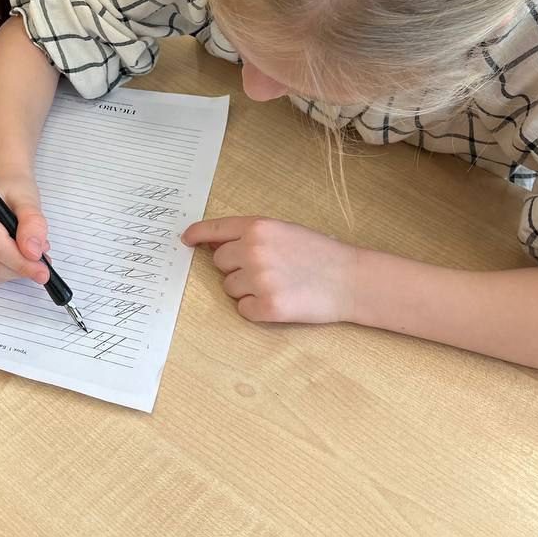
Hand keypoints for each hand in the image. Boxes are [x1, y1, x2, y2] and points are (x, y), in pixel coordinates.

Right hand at [0, 172, 50, 283]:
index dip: (19, 260)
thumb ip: (32, 223)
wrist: (4, 185)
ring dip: (14, 272)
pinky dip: (7, 271)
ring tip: (32, 258)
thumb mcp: (28, 198)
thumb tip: (33, 252)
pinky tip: (19, 258)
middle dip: (19, 268)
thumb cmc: (13, 189)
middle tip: (42, 268)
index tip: (42, 268)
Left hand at [182, 216, 357, 323]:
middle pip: (220, 262)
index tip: (185, 240)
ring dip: (246, 289)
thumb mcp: (284, 231)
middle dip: (235, 267)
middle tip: (266, 270)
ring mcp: (260, 279)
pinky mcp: (268, 307)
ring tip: (278, 284)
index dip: (197, 235)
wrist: (351, 280)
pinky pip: (243, 309)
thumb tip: (214, 244)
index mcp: (258, 227)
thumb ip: (250, 234)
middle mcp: (254, 250)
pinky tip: (280, 301)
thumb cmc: (320, 254)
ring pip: (229, 287)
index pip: (215, 229)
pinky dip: (256, 309)